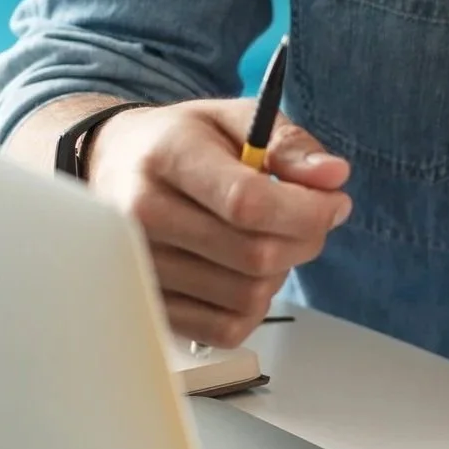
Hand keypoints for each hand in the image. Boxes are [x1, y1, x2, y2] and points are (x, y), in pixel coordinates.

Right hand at [87, 100, 352, 345]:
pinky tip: (242, 272)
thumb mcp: (234, 119)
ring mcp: (142, 268)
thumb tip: (333, 176)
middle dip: (304, 240)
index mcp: (167, 159)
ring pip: (248, 297)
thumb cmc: (180, 143)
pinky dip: (252, 306)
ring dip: (278, 274)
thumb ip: (287, 143)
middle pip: (255, 256)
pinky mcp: (151, 305)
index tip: (335, 202)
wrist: (113, 168)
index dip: (307, 210)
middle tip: (309, 220)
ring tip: (265, 240)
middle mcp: (143, 217)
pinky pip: (227, 328)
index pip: (248, 203)